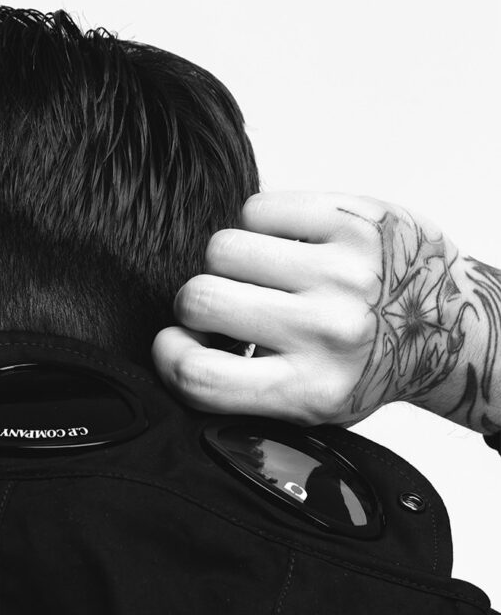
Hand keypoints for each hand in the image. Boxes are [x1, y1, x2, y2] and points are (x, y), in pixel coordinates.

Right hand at [151, 191, 500, 432]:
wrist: (447, 327)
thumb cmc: (367, 365)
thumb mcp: (306, 408)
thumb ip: (242, 391)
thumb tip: (176, 350)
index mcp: (307, 391)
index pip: (196, 374)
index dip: (168, 355)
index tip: (176, 343)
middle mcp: (325, 332)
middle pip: (200, 299)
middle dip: (198, 302)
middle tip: (228, 307)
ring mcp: (342, 272)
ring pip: (222, 247)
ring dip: (229, 261)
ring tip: (262, 276)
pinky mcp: (353, 222)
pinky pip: (258, 206)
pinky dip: (258, 225)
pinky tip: (284, 245)